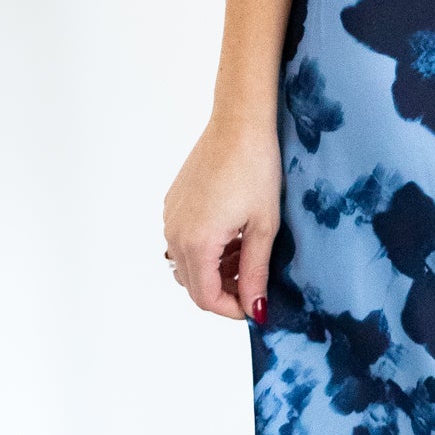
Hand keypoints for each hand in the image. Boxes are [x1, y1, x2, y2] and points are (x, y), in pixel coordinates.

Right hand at [163, 115, 280, 322]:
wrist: (239, 125)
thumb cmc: (256, 169)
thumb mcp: (263, 227)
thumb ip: (255, 273)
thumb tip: (254, 309)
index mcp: (197, 242)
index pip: (206, 297)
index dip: (231, 310)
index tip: (254, 307)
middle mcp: (175, 232)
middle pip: (192, 285)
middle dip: (223, 292)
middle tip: (254, 283)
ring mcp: (170, 217)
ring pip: (187, 264)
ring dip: (214, 271)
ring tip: (246, 255)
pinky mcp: (173, 204)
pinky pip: (183, 241)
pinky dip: (205, 250)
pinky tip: (232, 236)